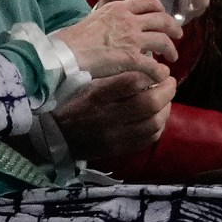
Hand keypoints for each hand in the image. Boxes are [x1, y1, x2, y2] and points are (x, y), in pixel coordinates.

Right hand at [50, 0, 179, 80]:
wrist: (64, 54)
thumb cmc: (73, 39)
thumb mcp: (95, 18)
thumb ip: (112, 19)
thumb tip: (118, 24)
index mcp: (119, 9)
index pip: (149, 1)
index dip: (161, 9)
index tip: (164, 17)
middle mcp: (129, 20)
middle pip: (163, 20)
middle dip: (174, 28)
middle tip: (178, 36)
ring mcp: (132, 38)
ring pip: (163, 41)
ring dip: (171, 49)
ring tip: (172, 56)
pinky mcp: (131, 57)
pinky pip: (153, 65)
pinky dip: (159, 72)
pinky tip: (160, 75)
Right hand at [53, 70, 175, 162]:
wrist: (51, 137)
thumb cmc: (70, 104)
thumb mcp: (85, 85)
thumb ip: (113, 78)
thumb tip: (146, 71)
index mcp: (96, 96)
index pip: (132, 82)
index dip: (152, 74)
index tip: (160, 71)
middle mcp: (107, 117)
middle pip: (149, 103)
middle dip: (167, 91)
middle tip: (170, 83)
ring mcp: (115, 136)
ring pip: (154, 122)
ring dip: (166, 108)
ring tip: (166, 99)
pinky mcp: (119, 150)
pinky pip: (149, 138)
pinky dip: (159, 125)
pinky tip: (158, 117)